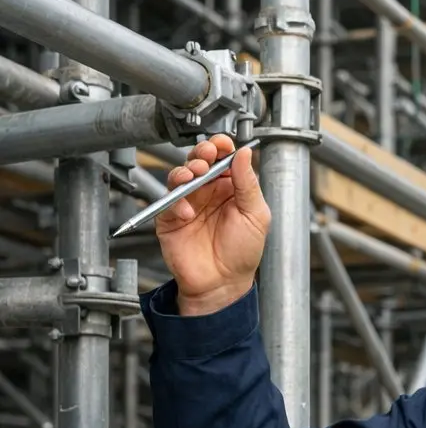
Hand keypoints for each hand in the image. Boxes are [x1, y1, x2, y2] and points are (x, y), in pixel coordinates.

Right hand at [154, 134, 270, 315]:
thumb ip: (248, 184)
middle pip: (199, 161)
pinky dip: (176, 202)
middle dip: (200, 154)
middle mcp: (209, 192)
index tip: (222, 144)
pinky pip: (167, 202)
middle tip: (205, 156)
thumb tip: (245, 153)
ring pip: (179, 175)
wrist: (223, 284)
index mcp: (231, 188)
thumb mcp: (256, 215)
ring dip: (185, 171)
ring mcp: (188, 203)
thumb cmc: (242, 253)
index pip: (224, 159)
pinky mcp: (170, 218)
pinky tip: (188, 212)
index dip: (221, 147)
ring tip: (193, 176)